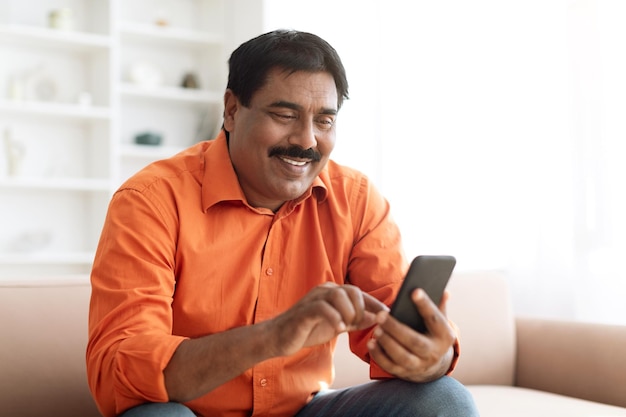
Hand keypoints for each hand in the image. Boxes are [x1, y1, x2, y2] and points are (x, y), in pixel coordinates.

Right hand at [270, 283, 387, 356]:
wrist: (279, 337)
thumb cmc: (307, 330)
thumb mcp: (337, 325)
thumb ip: (355, 321)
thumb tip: (376, 318)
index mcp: (332, 292)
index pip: (359, 292)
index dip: (374, 303)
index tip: (387, 315)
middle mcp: (324, 291)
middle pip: (352, 290)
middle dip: (361, 309)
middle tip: (358, 325)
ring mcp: (313, 298)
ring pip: (339, 295)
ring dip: (349, 313)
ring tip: (346, 326)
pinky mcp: (304, 310)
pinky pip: (323, 308)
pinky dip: (334, 318)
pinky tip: (338, 329)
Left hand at [367, 289, 455, 381]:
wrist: (434, 364)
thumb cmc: (432, 333)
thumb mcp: (439, 321)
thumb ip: (439, 306)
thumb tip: (444, 292)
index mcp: (444, 336)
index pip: (435, 319)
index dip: (425, 305)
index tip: (414, 291)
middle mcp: (433, 353)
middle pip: (414, 341)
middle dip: (396, 328)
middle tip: (380, 315)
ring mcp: (420, 365)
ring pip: (402, 356)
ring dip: (387, 343)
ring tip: (376, 329)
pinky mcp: (406, 373)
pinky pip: (391, 366)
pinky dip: (379, 356)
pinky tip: (371, 343)